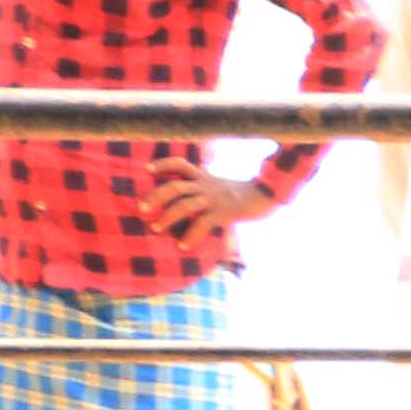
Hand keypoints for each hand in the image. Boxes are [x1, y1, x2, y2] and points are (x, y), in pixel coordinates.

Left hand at [138, 170, 261, 244]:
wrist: (268, 196)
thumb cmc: (246, 195)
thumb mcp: (223, 186)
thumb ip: (208, 189)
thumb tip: (197, 201)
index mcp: (204, 177)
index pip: (179, 164)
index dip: (162, 165)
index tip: (147, 169)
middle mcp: (205, 186)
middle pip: (173, 186)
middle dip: (155, 197)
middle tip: (142, 208)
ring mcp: (214, 199)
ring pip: (184, 205)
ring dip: (167, 217)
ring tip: (156, 228)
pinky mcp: (224, 213)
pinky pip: (202, 223)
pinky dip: (191, 235)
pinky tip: (183, 245)